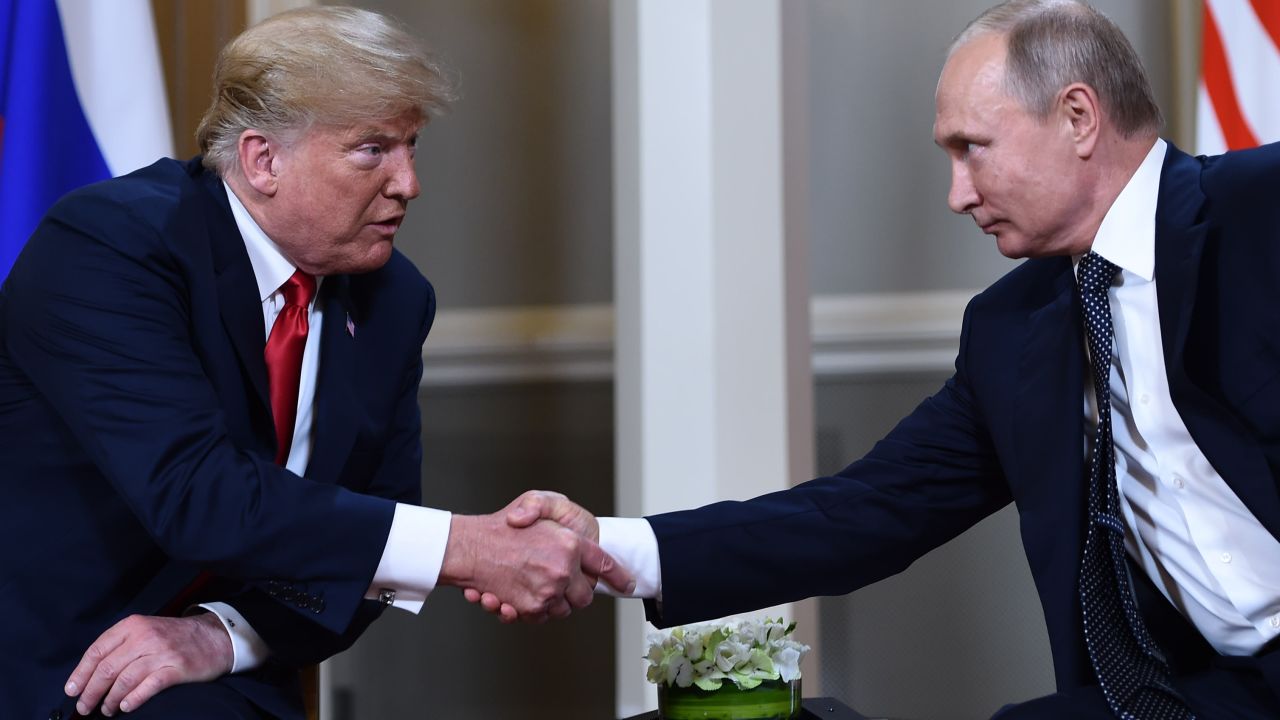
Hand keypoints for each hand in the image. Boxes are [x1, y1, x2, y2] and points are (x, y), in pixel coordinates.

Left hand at [65, 612, 232, 716]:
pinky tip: (125, 707)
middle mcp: (145, 637)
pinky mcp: (177, 668)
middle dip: (91, 691)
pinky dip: (133, 699)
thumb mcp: (146, 630)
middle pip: (108, 668)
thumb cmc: (176, 638)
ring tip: (106, 710)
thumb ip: (122, 646)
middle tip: (84, 707)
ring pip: (124, 680)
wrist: (215, 637)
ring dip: (110, 700)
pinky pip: (148, 687)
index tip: (72, 690)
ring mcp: (162, 652)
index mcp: (133, 626)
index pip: (97, 651)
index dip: (81, 673)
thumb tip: (92, 674)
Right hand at [463, 490, 630, 620]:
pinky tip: (517, 595)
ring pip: (564, 609)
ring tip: (536, 585)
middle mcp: (562, 570)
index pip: (604, 564)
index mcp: (570, 544)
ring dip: (555, 602)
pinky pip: (541, 617)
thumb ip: (560, 513)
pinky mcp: (529, 608)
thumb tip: (574, 540)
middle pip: (585, 595)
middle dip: (577, 591)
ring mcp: (546, 592)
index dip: (618, 575)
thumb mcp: (538, 501)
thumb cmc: (504, 523)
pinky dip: (533, 610)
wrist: (469, 546)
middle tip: (562, 581)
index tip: (627, 582)